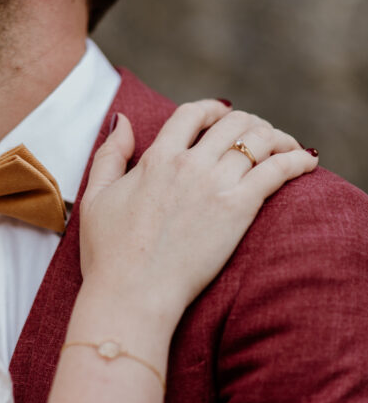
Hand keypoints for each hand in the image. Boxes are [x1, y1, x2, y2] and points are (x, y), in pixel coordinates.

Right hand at [79, 100, 317, 323]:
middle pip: (233, 122)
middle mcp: (189, 164)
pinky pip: (278, 170)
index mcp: (156, 158)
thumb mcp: (96, 196)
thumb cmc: (108, 252)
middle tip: (257, 136)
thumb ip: (110, 154)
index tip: (221, 116)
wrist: (131, 292)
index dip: (210, 109)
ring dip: (277, 138)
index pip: (192, 114)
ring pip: (259, 140)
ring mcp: (215, 185)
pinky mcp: (238, 210)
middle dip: (249, 123)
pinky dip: (297, 160)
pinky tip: (306, 161)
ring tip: (285, 147)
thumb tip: (124, 120)